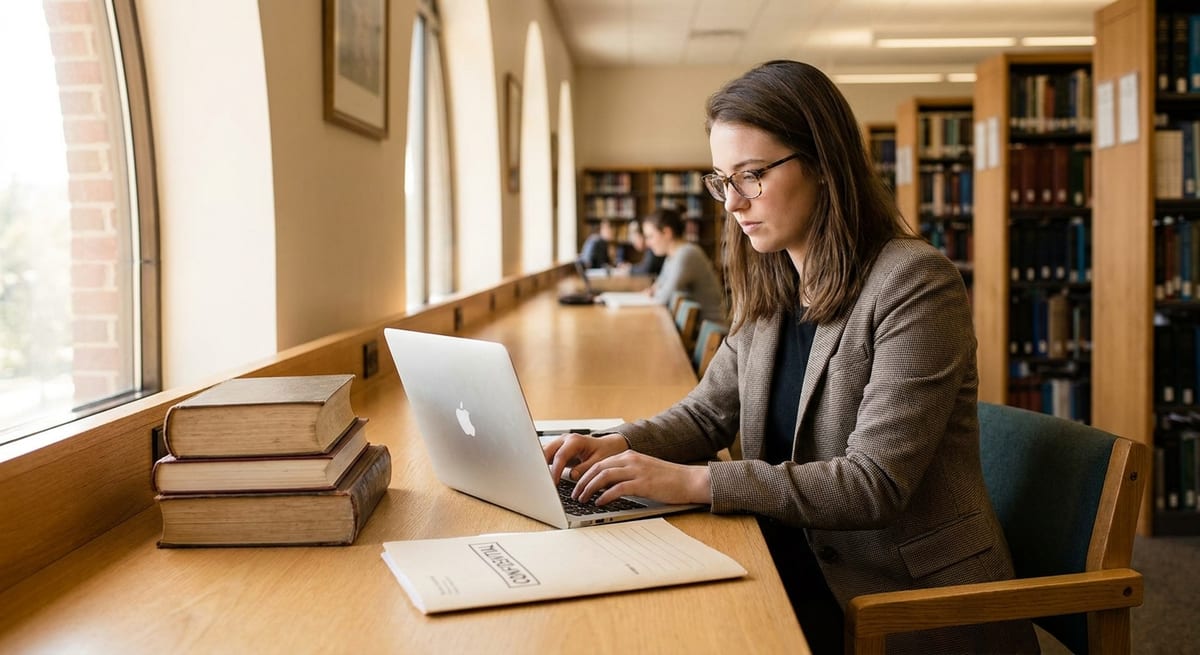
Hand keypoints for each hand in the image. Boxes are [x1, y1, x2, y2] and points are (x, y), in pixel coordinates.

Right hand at [543, 433, 628, 484]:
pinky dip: (542, 466)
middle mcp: (565, 440)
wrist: (606, 446)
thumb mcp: (599, 461)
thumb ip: (585, 468)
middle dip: (541, 466)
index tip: (553, 483)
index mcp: (575, 441)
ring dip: (540, 466)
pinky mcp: (557, 450)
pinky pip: (546, 456)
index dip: (555, 470)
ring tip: (538, 481)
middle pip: (546, 451)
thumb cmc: (604, 452)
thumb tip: (572, 475)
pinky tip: (541, 477)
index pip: (560, 456)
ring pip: (543, 453)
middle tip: (541, 482)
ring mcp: (559, 444)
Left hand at [572, 450, 711, 506]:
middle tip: (575, 494)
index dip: (585, 474)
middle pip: (598, 468)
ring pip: (604, 476)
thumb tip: (606, 486)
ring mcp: (637, 471)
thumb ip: (626, 474)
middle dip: (583, 482)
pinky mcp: (643, 483)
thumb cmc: (668, 479)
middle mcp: (631, 460)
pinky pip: (618, 488)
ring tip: (583, 499)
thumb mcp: (643, 471)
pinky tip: (600, 502)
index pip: (600, 462)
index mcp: (630, 455)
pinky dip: (605, 495)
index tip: (577, 485)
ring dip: (589, 488)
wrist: (689, 480)